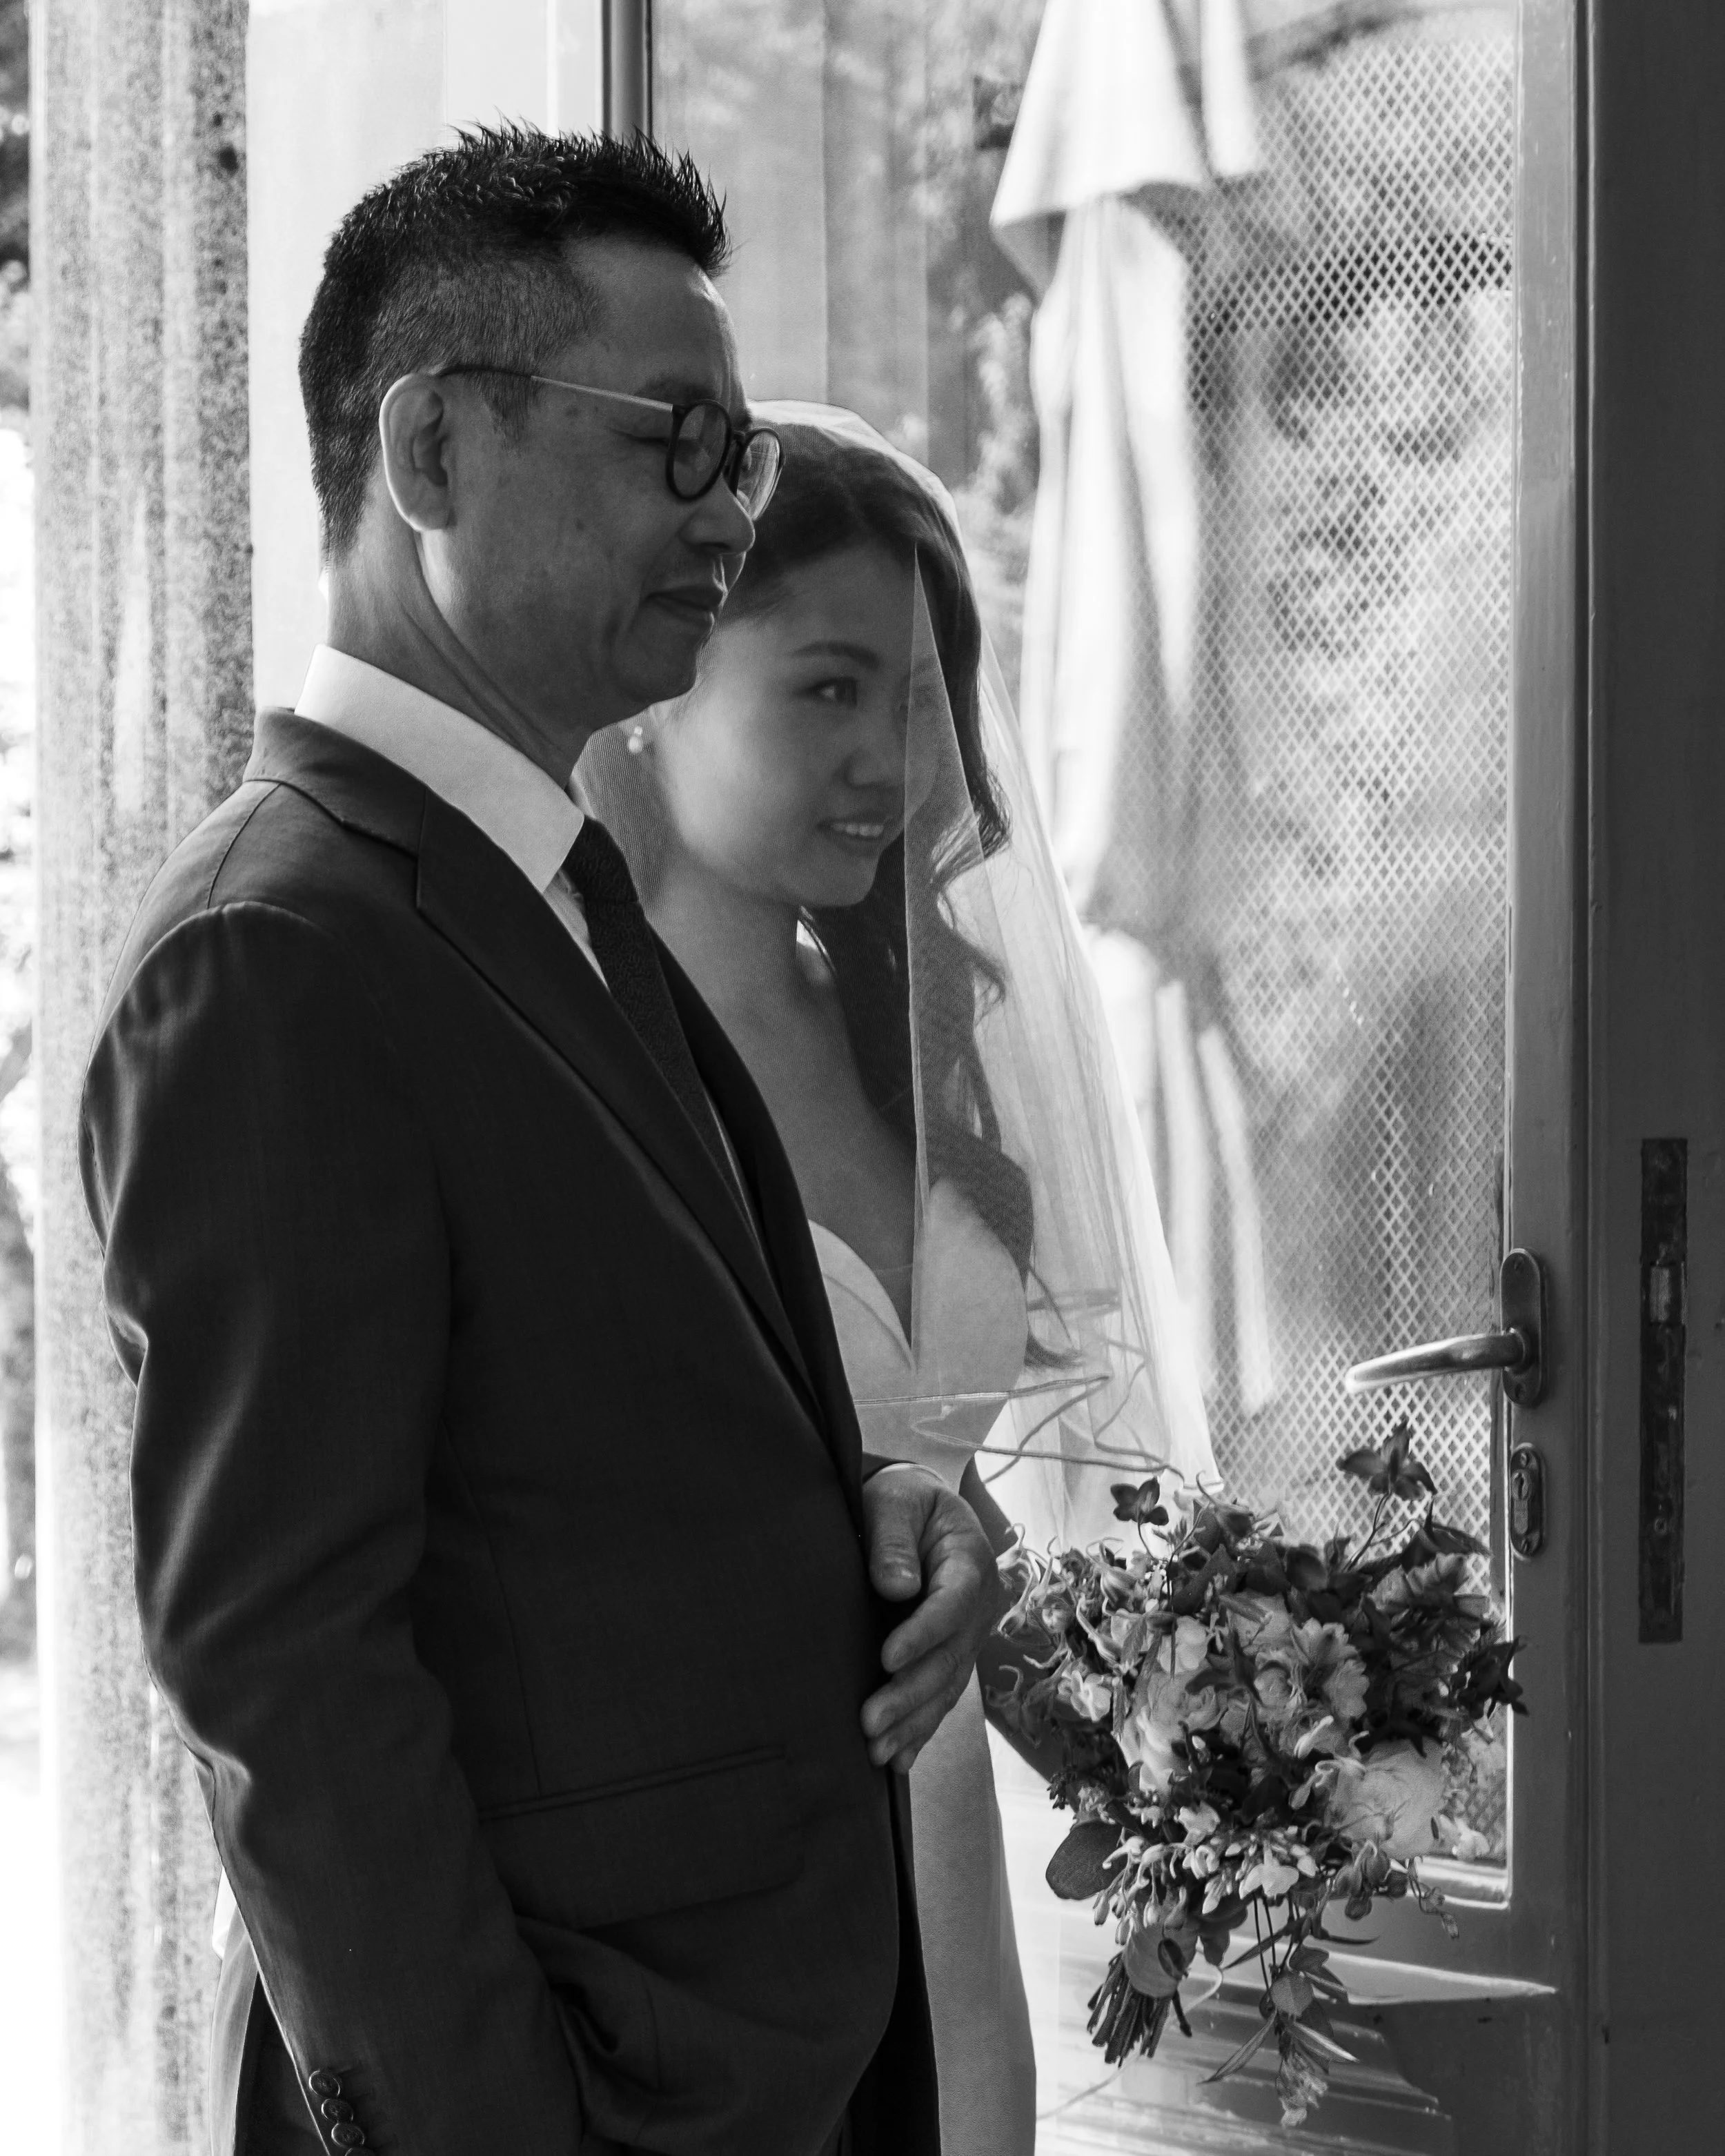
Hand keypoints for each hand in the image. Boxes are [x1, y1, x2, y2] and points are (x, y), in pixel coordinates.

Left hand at [859, 1464, 1001, 1772]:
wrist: (918, 1510)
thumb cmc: (903, 1500)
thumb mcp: (894, 1500)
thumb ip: (892, 1539)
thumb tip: (894, 1588)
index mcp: (970, 1562)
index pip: (952, 1604)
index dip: (923, 1634)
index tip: (886, 1658)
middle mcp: (978, 1606)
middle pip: (950, 1657)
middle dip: (910, 1694)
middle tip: (869, 1722)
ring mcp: (969, 1635)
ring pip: (947, 1686)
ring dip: (913, 1722)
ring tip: (876, 1751)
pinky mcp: (951, 1654)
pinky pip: (941, 1695)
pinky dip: (921, 1728)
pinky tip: (899, 1759)